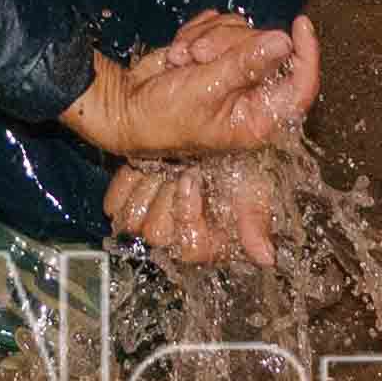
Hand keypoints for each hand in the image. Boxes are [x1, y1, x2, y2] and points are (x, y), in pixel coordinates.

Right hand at [64, 10, 319, 162]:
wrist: (124, 106)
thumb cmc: (163, 117)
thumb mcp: (205, 91)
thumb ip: (244, 65)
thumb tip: (285, 41)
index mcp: (259, 117)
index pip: (301, 85)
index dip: (307, 54)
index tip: (300, 23)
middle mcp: (252, 94)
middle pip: (264, 47)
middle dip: (227, 42)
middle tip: (197, 56)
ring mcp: (234, 71)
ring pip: (241, 31)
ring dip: (207, 38)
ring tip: (182, 58)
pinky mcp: (215, 53)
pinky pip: (221, 25)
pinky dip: (198, 32)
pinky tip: (179, 52)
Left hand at [105, 156, 284, 269]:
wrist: (196, 122)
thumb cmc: (227, 155)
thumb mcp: (247, 180)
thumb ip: (253, 218)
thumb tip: (266, 258)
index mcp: (208, 237)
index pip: (191, 248)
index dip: (189, 215)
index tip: (190, 181)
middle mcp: (177, 233)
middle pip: (158, 235)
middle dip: (167, 198)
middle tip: (178, 170)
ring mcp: (148, 219)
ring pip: (133, 222)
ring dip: (147, 188)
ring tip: (160, 166)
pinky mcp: (124, 203)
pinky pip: (114, 205)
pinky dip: (127, 182)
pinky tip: (141, 166)